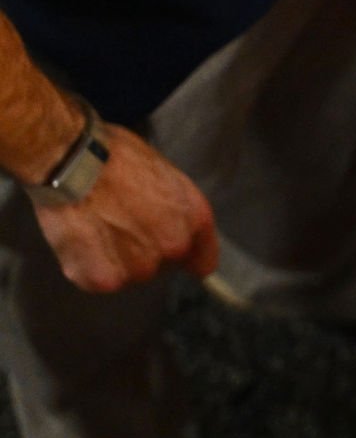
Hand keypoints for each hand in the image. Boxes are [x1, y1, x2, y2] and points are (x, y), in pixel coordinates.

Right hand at [33, 123, 217, 292]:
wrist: (72, 162)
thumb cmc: (112, 157)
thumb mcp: (162, 172)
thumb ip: (174, 206)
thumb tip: (169, 219)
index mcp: (195, 219)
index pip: (202, 260)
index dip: (187, 260)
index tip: (176, 260)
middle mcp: (174, 247)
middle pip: (160, 266)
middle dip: (140, 252)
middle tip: (115, 224)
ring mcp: (141, 266)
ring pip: (127, 275)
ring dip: (111, 259)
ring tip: (93, 227)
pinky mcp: (106, 279)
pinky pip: (95, 280)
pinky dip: (83, 266)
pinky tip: (77, 238)